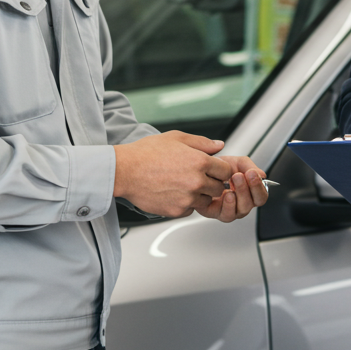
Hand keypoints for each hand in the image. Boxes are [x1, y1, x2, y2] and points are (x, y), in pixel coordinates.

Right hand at [111, 131, 232, 217]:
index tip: (212, 169)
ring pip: (206, 200)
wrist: (125, 171)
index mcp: (200, 161)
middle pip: (219, 187)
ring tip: (182, 184)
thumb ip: (202, 142)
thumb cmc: (146, 153)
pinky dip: (186, 203)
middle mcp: (197, 181)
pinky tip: (173, 192)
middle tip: (195, 176)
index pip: (226, 170)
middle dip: (211, 182)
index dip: (219, 169)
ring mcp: (188, 198)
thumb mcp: (176, 138)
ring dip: (200, 194)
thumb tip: (220, 145)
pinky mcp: (177, 211)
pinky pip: (190, 209)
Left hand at [194, 155, 269, 222]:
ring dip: (240, 195)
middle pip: (253, 204)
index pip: (261, 196)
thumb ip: (249, 166)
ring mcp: (229, 209)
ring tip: (233, 181)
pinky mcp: (215, 212)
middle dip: (248, 188)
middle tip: (240, 175)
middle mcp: (241, 203)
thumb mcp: (236, 162)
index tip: (253, 174)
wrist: (200, 169)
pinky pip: (227, 215)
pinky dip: (229, 205)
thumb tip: (262, 175)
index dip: (259, 186)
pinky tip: (227, 194)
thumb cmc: (219, 167)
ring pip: (242, 210)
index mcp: (249, 192)